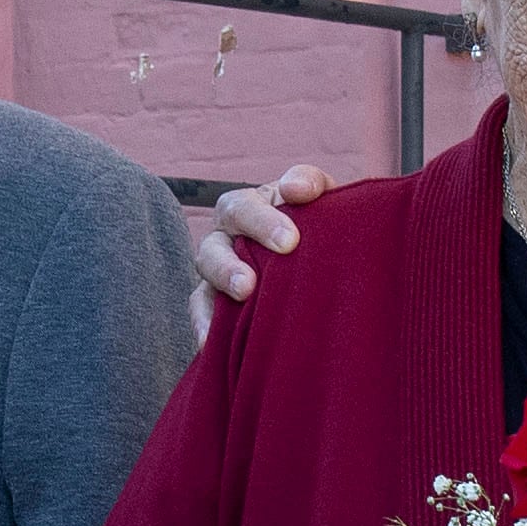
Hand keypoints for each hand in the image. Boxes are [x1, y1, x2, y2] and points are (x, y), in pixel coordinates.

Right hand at [184, 162, 334, 335]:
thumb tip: (296, 190)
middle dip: (229, 265)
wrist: (324, 254)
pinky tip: (208, 342)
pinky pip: (201, 309)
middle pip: (214, 244)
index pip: (243, 207)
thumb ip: (312, 184)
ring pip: (205, 274)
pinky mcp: (217, 301)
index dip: (261, 222)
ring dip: (219, 287)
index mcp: (248, 206)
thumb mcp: (321, 197)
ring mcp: (218, 269)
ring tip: (239, 300)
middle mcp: (226, 236)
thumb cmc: (319, 221)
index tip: (290, 242)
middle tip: (250, 283)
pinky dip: (202, 324)